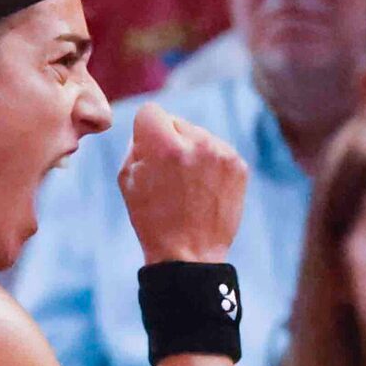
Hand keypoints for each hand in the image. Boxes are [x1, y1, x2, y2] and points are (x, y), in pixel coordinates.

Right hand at [118, 104, 247, 266]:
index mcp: (164, 145)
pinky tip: (204, 188)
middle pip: (176, 121)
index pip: (150, 111)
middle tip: (168, 174)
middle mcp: (196, 142)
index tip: (147, 150)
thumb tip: (150, 128)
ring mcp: (221, 152)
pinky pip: (217, 150)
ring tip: (187, 185)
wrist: (190, 254)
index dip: (145, 130)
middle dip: (170, 141)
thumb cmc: (152, 219)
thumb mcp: (127, 179)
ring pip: (198, 135)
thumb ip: (136, 144)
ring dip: (191, 151)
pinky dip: (209, 163)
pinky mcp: (238, 164)